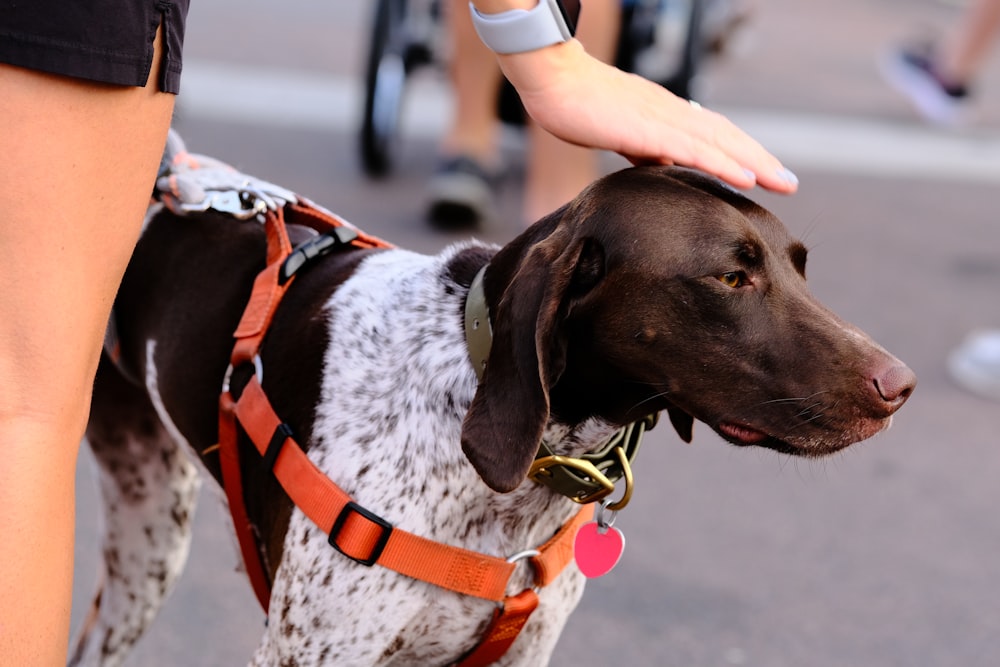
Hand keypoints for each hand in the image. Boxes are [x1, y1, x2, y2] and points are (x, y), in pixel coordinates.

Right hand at [497, 39, 798, 193]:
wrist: (553, 78)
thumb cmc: (575, 102)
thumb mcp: (616, 130)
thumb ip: (640, 147)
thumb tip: (658, 166)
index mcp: (664, 113)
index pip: (712, 133)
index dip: (740, 151)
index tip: (762, 172)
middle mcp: (672, 112)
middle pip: (726, 137)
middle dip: (760, 160)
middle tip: (788, 183)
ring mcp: (663, 119)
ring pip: (719, 142)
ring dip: (755, 162)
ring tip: (782, 182)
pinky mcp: (648, 129)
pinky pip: (694, 149)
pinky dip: (723, 163)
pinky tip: (745, 177)